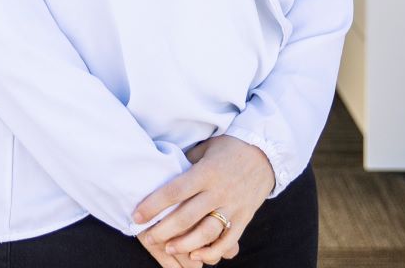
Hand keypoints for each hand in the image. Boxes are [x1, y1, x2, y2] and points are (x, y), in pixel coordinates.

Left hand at [132, 135, 274, 266]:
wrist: (267, 152)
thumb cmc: (230, 147)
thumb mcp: (205, 148)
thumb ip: (186, 164)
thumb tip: (161, 173)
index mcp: (206, 172)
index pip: (174, 191)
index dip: (153, 205)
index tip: (136, 216)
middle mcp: (219, 191)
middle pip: (186, 216)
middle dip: (163, 230)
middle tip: (148, 237)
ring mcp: (233, 206)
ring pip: (206, 233)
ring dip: (185, 244)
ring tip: (168, 249)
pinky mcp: (244, 218)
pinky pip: (228, 241)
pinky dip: (213, 252)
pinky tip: (196, 256)